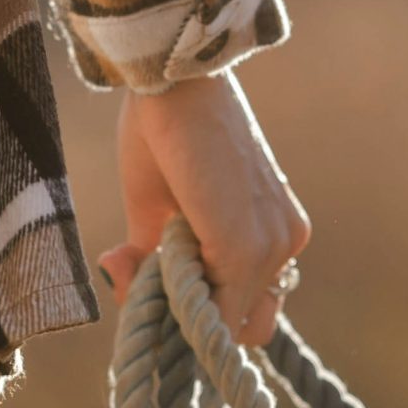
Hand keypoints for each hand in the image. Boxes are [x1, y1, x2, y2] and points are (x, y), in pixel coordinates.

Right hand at [98, 71, 311, 346]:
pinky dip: (175, 302)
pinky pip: (212, 310)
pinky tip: (147, 260)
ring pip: (227, 326)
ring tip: (146, 258)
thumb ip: (152, 265)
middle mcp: (285, 242)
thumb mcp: (158, 215)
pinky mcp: (246, 246)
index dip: (202, 315)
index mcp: (274, 233)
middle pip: (248, 329)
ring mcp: (273, 246)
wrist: (173, 79)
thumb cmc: (165, 133)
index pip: (249, 309)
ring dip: (179, 311)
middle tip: (152, 282)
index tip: (157, 289)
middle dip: (197, 324)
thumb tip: (122, 286)